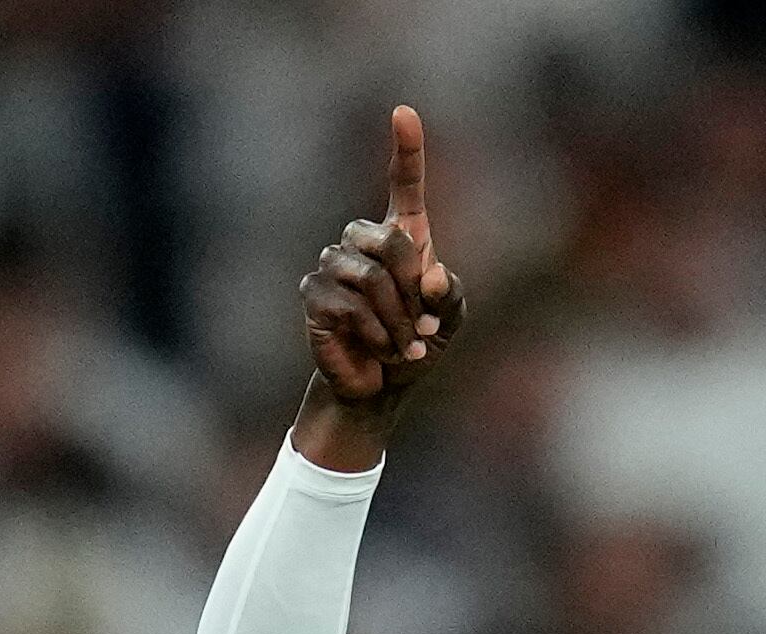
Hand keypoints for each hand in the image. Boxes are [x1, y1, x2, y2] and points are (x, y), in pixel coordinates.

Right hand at [301, 105, 465, 408]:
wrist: (380, 388)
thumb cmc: (416, 347)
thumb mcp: (449, 321)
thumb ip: (450, 295)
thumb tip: (430, 279)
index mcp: (402, 236)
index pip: (404, 185)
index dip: (406, 148)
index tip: (404, 112)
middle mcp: (362, 242)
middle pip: (389, 239)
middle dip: (411, 288)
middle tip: (420, 326)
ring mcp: (333, 266)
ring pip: (370, 277)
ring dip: (396, 319)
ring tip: (403, 346)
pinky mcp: (314, 295)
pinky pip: (349, 305)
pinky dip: (375, 333)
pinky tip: (380, 350)